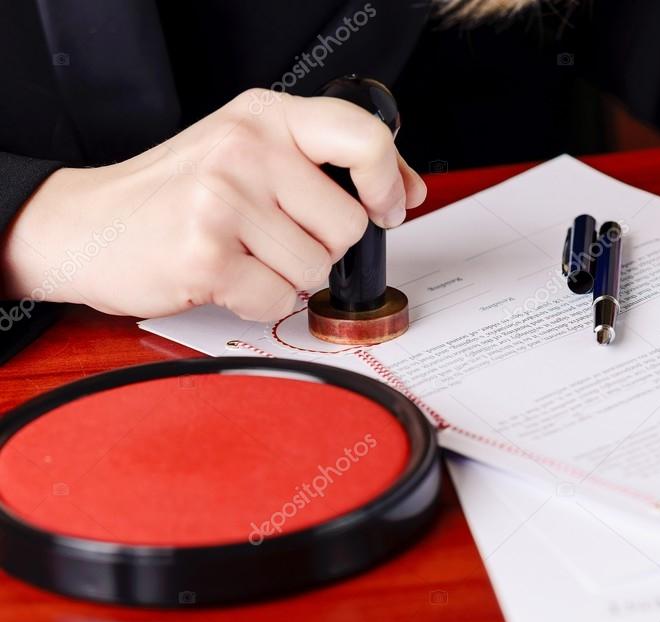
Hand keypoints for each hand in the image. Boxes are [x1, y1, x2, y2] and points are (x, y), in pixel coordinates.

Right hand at [1, 89, 426, 319]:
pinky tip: (223, 276)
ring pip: (316, 269)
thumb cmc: (176, 192)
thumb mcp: (250, 150)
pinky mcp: (205, 254)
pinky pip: (278, 301)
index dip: (388, 181)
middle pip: (347, 226)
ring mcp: (224, 200)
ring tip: (239, 254)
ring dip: (285, 277)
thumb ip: (328, 163)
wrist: (86, 225)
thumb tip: (406, 189)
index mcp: (265, 116)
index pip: (364, 136)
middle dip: (318, 245)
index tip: (387, 208)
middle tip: (268, 236)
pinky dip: (257, 301)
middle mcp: (246, 148)